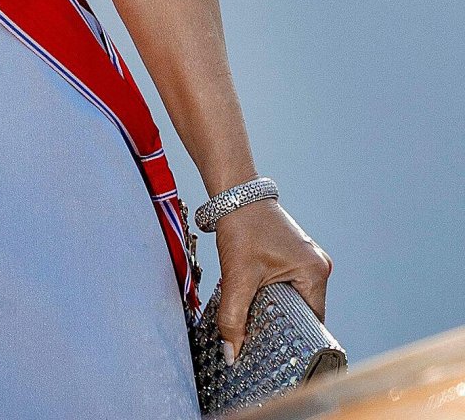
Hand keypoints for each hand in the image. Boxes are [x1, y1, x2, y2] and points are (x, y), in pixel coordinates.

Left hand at [213, 199, 332, 360]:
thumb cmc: (241, 225)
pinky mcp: (294, 255)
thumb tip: (232, 355)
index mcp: (314, 273)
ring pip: (293, 299)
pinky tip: (255, 299)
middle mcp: (317, 266)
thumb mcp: (237, 277)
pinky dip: (272, 294)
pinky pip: (288, 285)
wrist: (234, 192)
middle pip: (302, 312)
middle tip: (259, 341)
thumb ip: (233, 319)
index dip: (293, 338)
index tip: (275, 353)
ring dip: (274, 308)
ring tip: (255, 320)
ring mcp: (307, 260)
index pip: (312, 322)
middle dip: (280, 324)